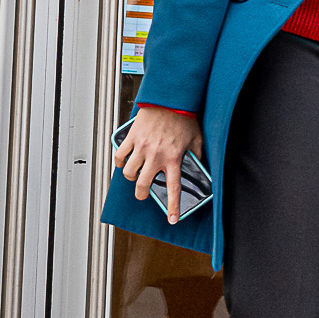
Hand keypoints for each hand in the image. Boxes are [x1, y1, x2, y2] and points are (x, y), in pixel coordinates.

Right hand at [111, 104, 202, 223]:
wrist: (169, 98)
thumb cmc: (184, 116)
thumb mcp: (197, 139)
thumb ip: (196, 155)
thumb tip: (198, 166)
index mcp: (174, 158)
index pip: (173, 188)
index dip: (173, 206)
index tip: (172, 219)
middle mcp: (156, 155)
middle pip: (142, 185)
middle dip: (141, 194)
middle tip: (143, 194)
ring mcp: (142, 147)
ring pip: (129, 172)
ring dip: (131, 177)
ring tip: (136, 174)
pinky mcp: (132, 138)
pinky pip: (120, 156)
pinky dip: (120, 161)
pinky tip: (125, 161)